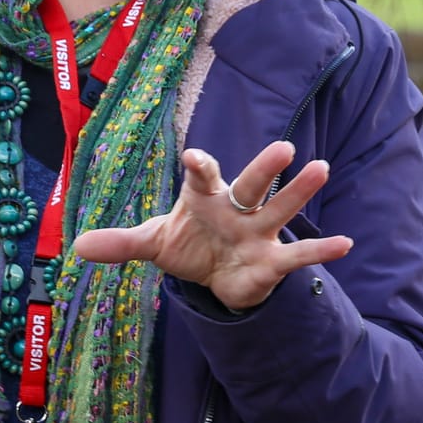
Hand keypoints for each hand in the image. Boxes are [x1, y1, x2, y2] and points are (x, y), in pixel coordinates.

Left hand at [71, 141, 351, 311]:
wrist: (214, 275)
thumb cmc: (188, 245)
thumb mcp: (153, 244)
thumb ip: (121, 243)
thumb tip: (77, 246)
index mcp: (204, 197)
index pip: (202, 176)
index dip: (199, 166)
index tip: (194, 158)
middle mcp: (236, 208)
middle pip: (252, 185)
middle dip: (266, 169)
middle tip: (286, 147)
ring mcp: (258, 232)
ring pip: (279, 210)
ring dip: (299, 193)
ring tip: (321, 169)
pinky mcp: (272, 260)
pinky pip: (298, 255)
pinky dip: (321, 250)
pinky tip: (346, 244)